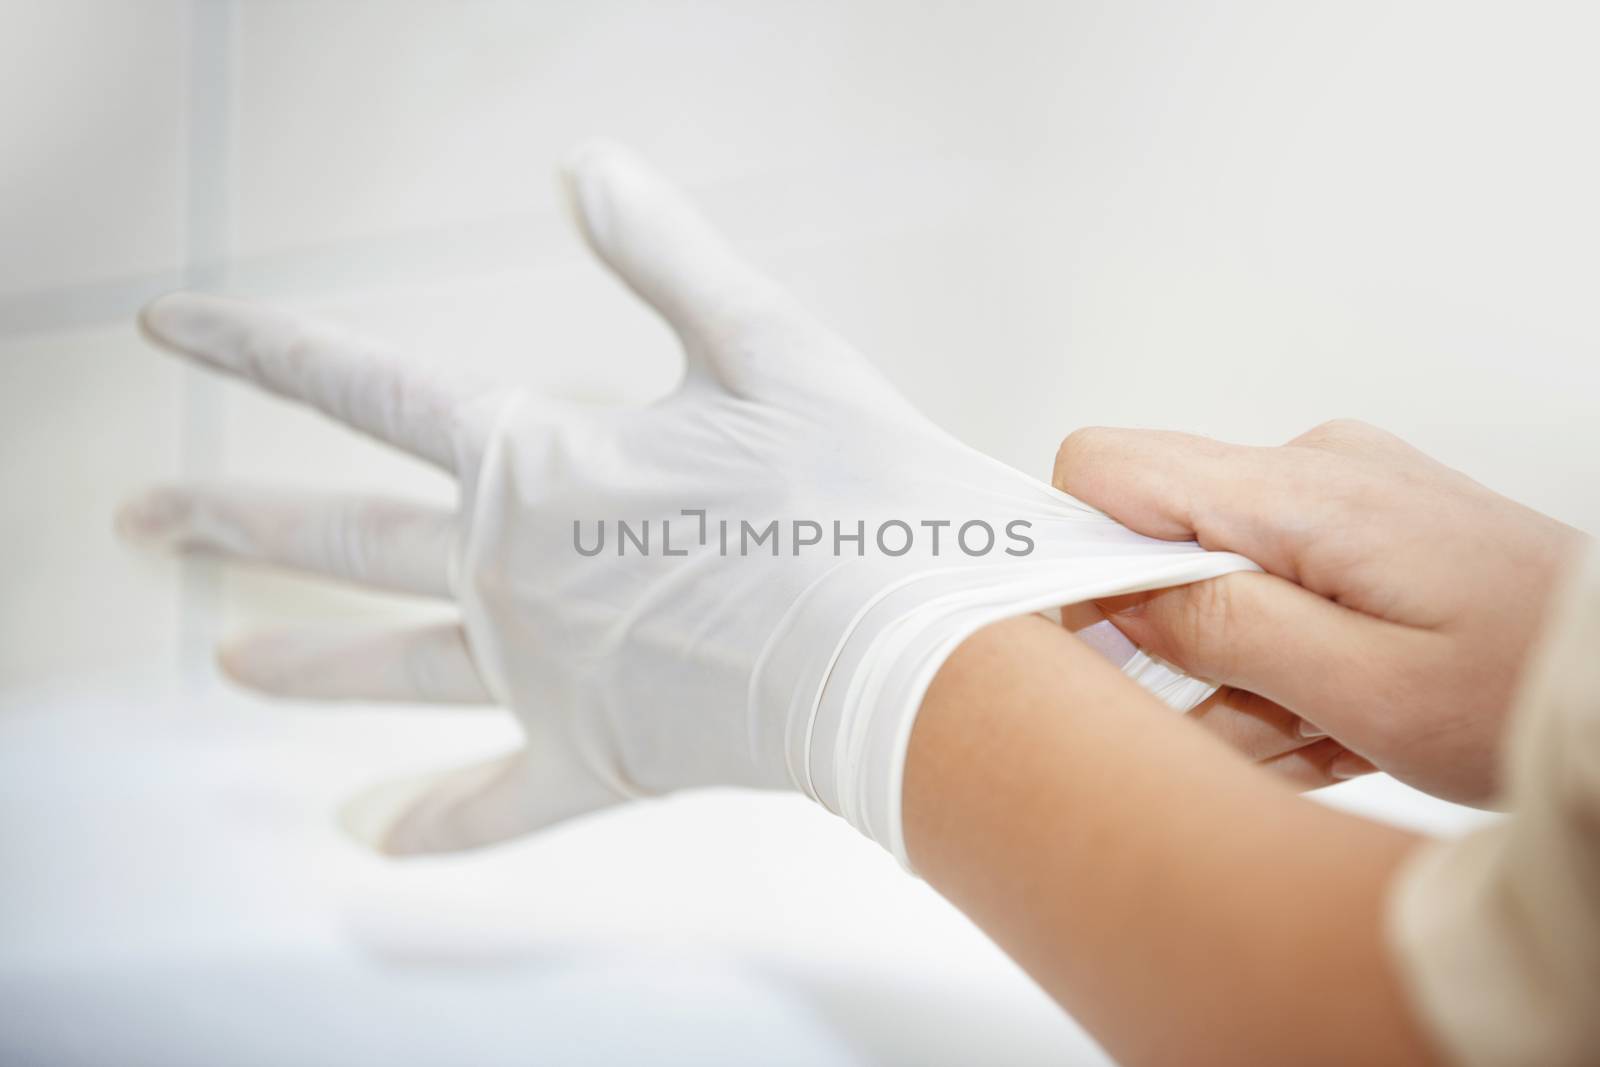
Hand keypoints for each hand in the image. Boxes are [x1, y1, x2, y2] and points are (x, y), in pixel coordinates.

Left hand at [118, 142, 1254, 859]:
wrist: (912, 654)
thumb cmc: (852, 493)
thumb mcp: (765, 344)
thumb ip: (662, 256)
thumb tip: (584, 166)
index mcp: (536, 462)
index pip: (362, 390)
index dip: (258, 350)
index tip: (167, 330)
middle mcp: (509, 571)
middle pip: (340, 542)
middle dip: (230, 525)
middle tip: (138, 524)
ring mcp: (544, 675)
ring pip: (394, 668)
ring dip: (304, 663)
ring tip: (225, 664)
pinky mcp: (600, 756)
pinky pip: (498, 802)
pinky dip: (437, 821)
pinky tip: (368, 836)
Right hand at [1052, 419, 1587, 802]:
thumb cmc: (1529, 687)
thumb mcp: (1368, 691)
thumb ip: (1226, 633)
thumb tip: (1115, 595)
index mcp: (1299, 491)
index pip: (1106, 468)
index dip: (1072, 555)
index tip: (1091, 644)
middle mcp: (1309, 470)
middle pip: (1157, 532)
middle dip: (1167, 638)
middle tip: (1224, 721)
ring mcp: (1338, 498)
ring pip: (1215, 578)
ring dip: (1234, 671)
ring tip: (1308, 742)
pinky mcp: (1359, 532)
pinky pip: (1273, 590)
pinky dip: (1280, 664)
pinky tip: (1326, 727)